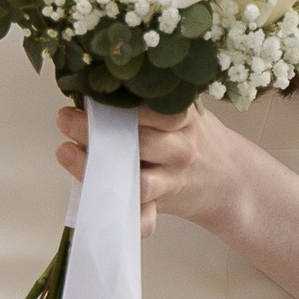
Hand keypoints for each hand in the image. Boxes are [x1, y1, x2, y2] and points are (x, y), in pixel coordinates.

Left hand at [54, 101, 258, 236]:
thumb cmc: (193, 138)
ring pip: (140, 181)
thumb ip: (153, 102)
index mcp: (185, 121)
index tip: (89, 94)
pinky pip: (145, 218)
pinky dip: (125, 218)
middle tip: (65, 118)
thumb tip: (97, 79)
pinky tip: (99, 206)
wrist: (233, 182)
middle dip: (98, 131)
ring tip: (66, 152)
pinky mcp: (164, 204)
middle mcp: (181, 150)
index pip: (158, 110)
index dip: (123, 104)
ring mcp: (173, 180)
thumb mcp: (184, 113)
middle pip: (141, 142)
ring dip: (99, 170)